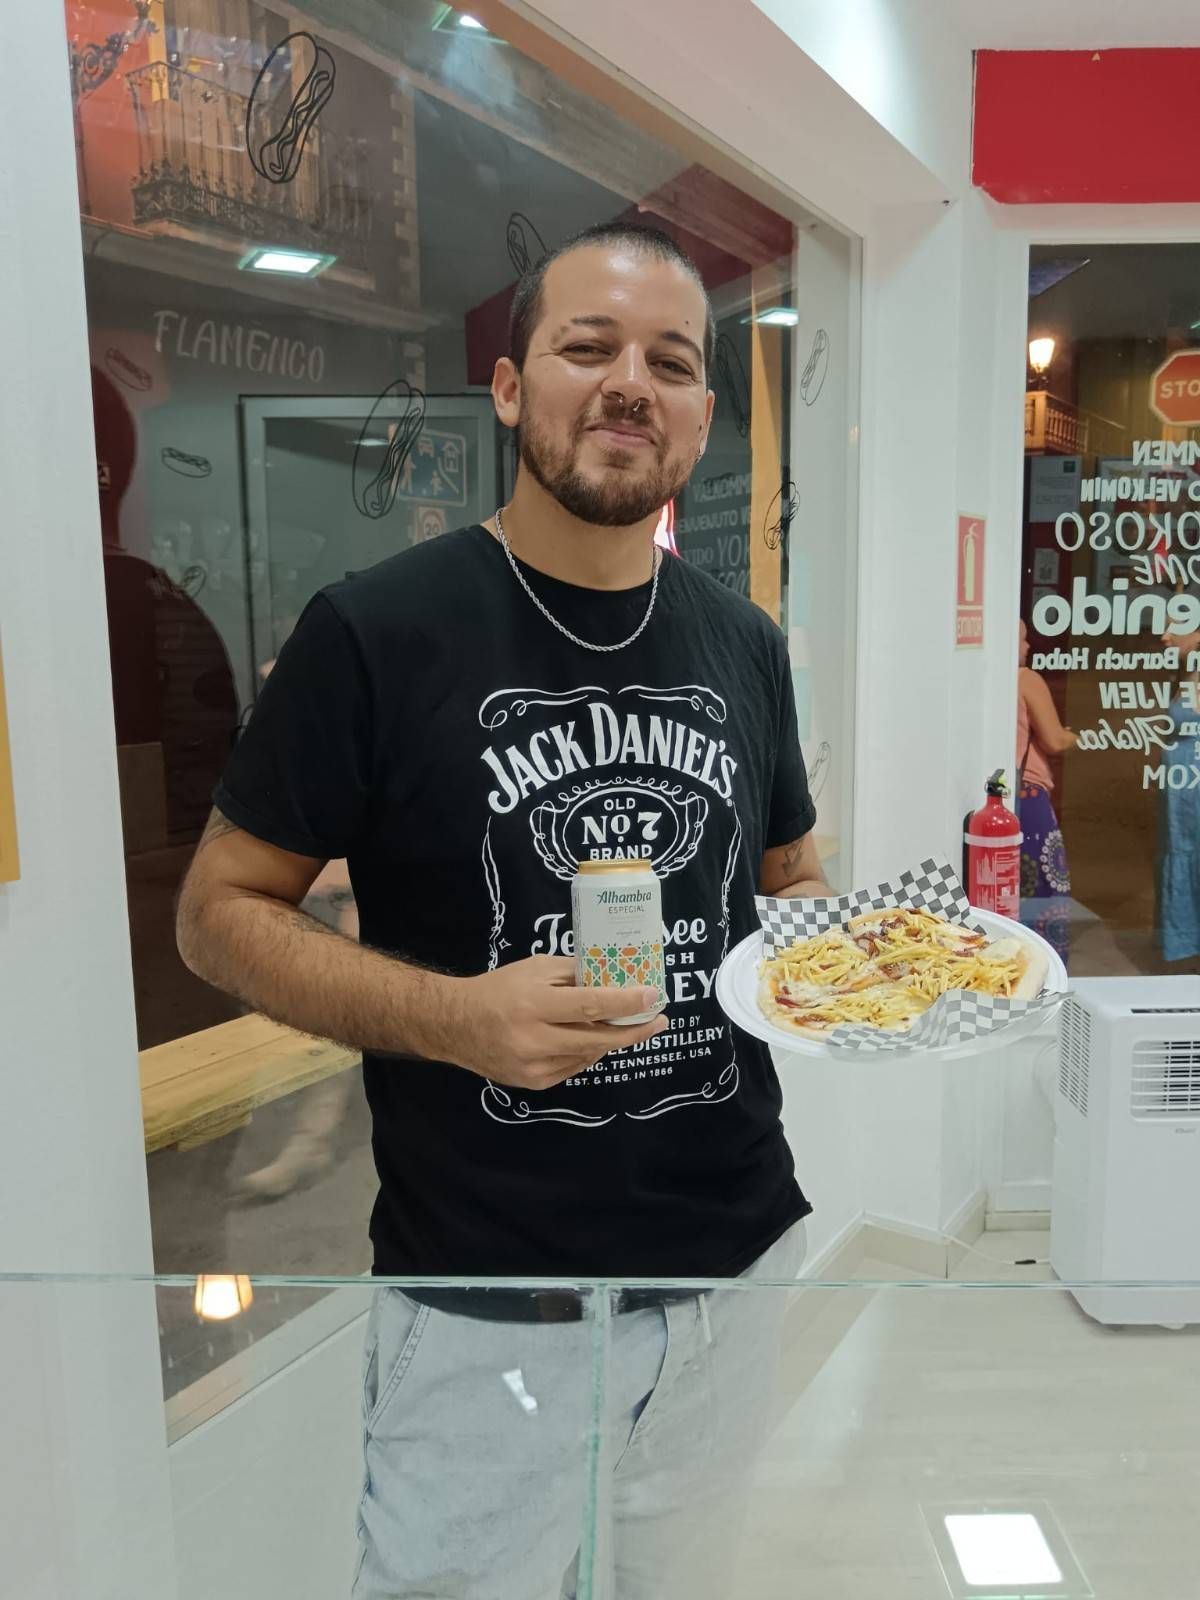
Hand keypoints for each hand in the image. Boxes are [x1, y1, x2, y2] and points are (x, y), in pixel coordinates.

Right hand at [447, 957, 667, 1090]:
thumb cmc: (499, 989)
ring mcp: (533, 1065)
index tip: (653, 997)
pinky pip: (574, 1067)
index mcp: (535, 1003)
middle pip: (598, 1038)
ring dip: (610, 1039)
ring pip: (589, 1054)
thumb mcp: (535, 969)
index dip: (625, 1003)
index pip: (590, 1004)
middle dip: (634, 1030)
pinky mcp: (533, 1082)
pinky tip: (590, 1039)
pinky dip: (587, 1052)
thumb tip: (614, 978)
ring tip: (625, 1024)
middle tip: (659, 1020)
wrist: (455, 1025)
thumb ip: (574, 974)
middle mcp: (534, 1038)